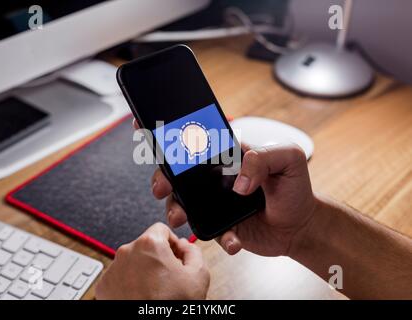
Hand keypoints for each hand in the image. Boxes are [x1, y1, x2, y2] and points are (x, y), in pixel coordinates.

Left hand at [95, 222, 209, 298]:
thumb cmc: (171, 305)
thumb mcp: (198, 275)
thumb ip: (194, 251)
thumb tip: (185, 246)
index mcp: (149, 244)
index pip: (162, 229)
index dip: (172, 243)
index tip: (175, 257)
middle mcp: (127, 252)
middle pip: (146, 246)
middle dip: (158, 259)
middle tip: (168, 278)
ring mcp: (113, 270)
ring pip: (132, 262)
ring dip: (143, 271)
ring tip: (154, 291)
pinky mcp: (104, 286)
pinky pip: (120, 277)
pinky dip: (129, 284)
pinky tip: (141, 296)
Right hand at [151, 142, 316, 256]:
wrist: (301, 227)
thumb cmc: (295, 188)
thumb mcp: (289, 159)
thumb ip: (263, 158)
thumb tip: (239, 182)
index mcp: (228, 155)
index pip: (197, 141)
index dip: (172, 136)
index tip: (155, 135)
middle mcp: (215, 178)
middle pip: (178, 173)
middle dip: (162, 178)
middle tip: (163, 186)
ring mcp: (213, 203)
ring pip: (182, 203)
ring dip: (175, 209)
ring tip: (181, 216)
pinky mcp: (219, 226)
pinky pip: (207, 231)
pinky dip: (217, 236)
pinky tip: (233, 239)